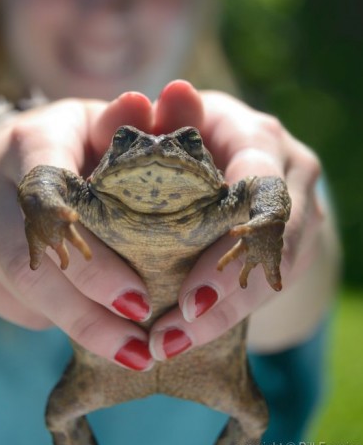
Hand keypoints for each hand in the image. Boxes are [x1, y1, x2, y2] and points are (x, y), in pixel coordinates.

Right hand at [0, 94, 159, 370]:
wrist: (19, 159)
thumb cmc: (79, 141)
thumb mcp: (104, 124)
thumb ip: (128, 122)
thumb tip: (152, 103)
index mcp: (30, 138)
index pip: (50, 197)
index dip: (92, 257)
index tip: (139, 300)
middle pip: (30, 260)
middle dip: (86, 313)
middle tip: (139, 349)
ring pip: (19, 289)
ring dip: (76, 326)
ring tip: (128, 348)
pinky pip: (11, 303)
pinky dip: (52, 319)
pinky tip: (86, 316)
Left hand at [148, 81, 322, 359]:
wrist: (226, 156)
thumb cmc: (187, 133)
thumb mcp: (169, 123)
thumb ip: (154, 119)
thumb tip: (146, 100)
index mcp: (257, 133)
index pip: (261, 185)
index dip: (233, 242)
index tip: (190, 293)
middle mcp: (290, 167)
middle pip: (278, 239)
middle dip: (229, 294)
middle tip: (175, 334)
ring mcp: (300, 204)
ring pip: (280, 268)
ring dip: (228, 312)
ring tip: (173, 344)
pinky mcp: (295, 236)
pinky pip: (273, 278)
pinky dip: (231, 310)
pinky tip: (191, 333)